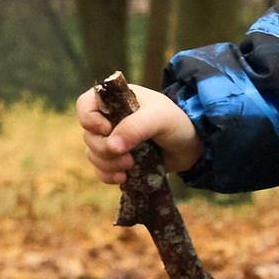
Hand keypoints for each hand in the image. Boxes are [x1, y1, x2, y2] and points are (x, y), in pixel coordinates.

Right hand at [77, 81, 199, 186]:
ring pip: (93, 154)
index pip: (85, 104)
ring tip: (130, 167)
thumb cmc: (177, 123)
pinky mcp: (118, 159)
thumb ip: (135, 127)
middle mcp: (110, 119)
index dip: (89, 119)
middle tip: (127, 157)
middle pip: (88, 135)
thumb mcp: (159, 118)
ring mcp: (113, 140)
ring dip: (107, 164)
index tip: (106, 130)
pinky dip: (108, 176)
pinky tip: (124, 179)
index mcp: (116, 100)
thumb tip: (111, 146)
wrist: (194, 146)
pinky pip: (101, 170)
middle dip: (104, 149)